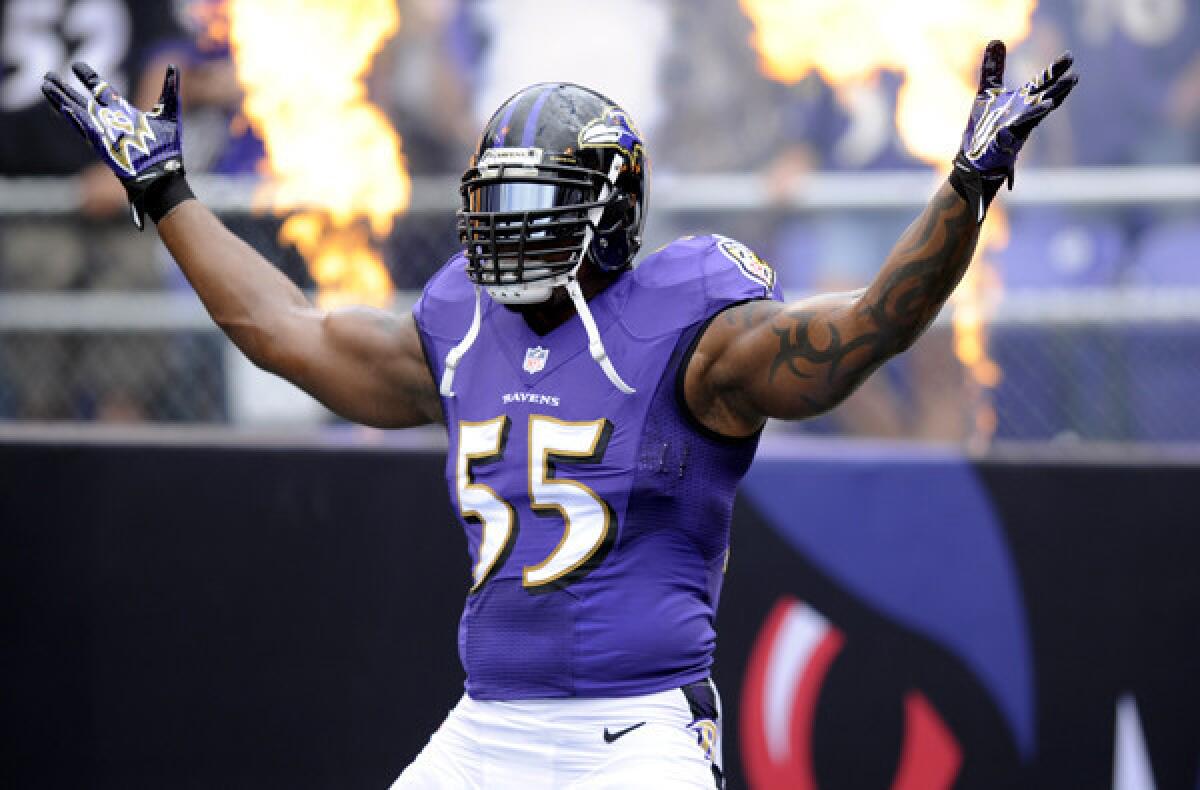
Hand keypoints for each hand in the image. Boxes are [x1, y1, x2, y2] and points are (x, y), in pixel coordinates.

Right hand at [42, 62, 184, 229]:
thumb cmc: (167, 148)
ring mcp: (105, 132)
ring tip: (45, 86)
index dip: (89, 78)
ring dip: (61, 100)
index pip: (102, 91)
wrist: (164, 173)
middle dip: (66, 89)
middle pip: (82, 100)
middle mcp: (110, 121)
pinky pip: (86, 130)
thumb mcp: (169, 112)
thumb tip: (173, 66)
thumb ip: (169, 89)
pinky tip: (63, 108)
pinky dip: (75, 120)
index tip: (77, 66)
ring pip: (78, 113)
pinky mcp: (103, 144)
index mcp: (123, 113)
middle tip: (49, 75)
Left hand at [952, 40, 1077, 221]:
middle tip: (1075, 76)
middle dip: (1058, 88)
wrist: (975, 156)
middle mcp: (1024, 114)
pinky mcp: (1005, 142)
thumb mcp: (987, 92)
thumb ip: (994, 67)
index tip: (1070, 58)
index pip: (1042, 83)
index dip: (1055, 71)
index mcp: (1023, 102)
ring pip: (1035, 116)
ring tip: (1057, 97)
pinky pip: (1014, 132)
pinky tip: (1028, 118)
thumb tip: (997, 39)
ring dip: (1046, 106)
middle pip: (1045, 97)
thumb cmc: (984, 125)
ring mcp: (1016, 129)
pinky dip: (1020, 125)